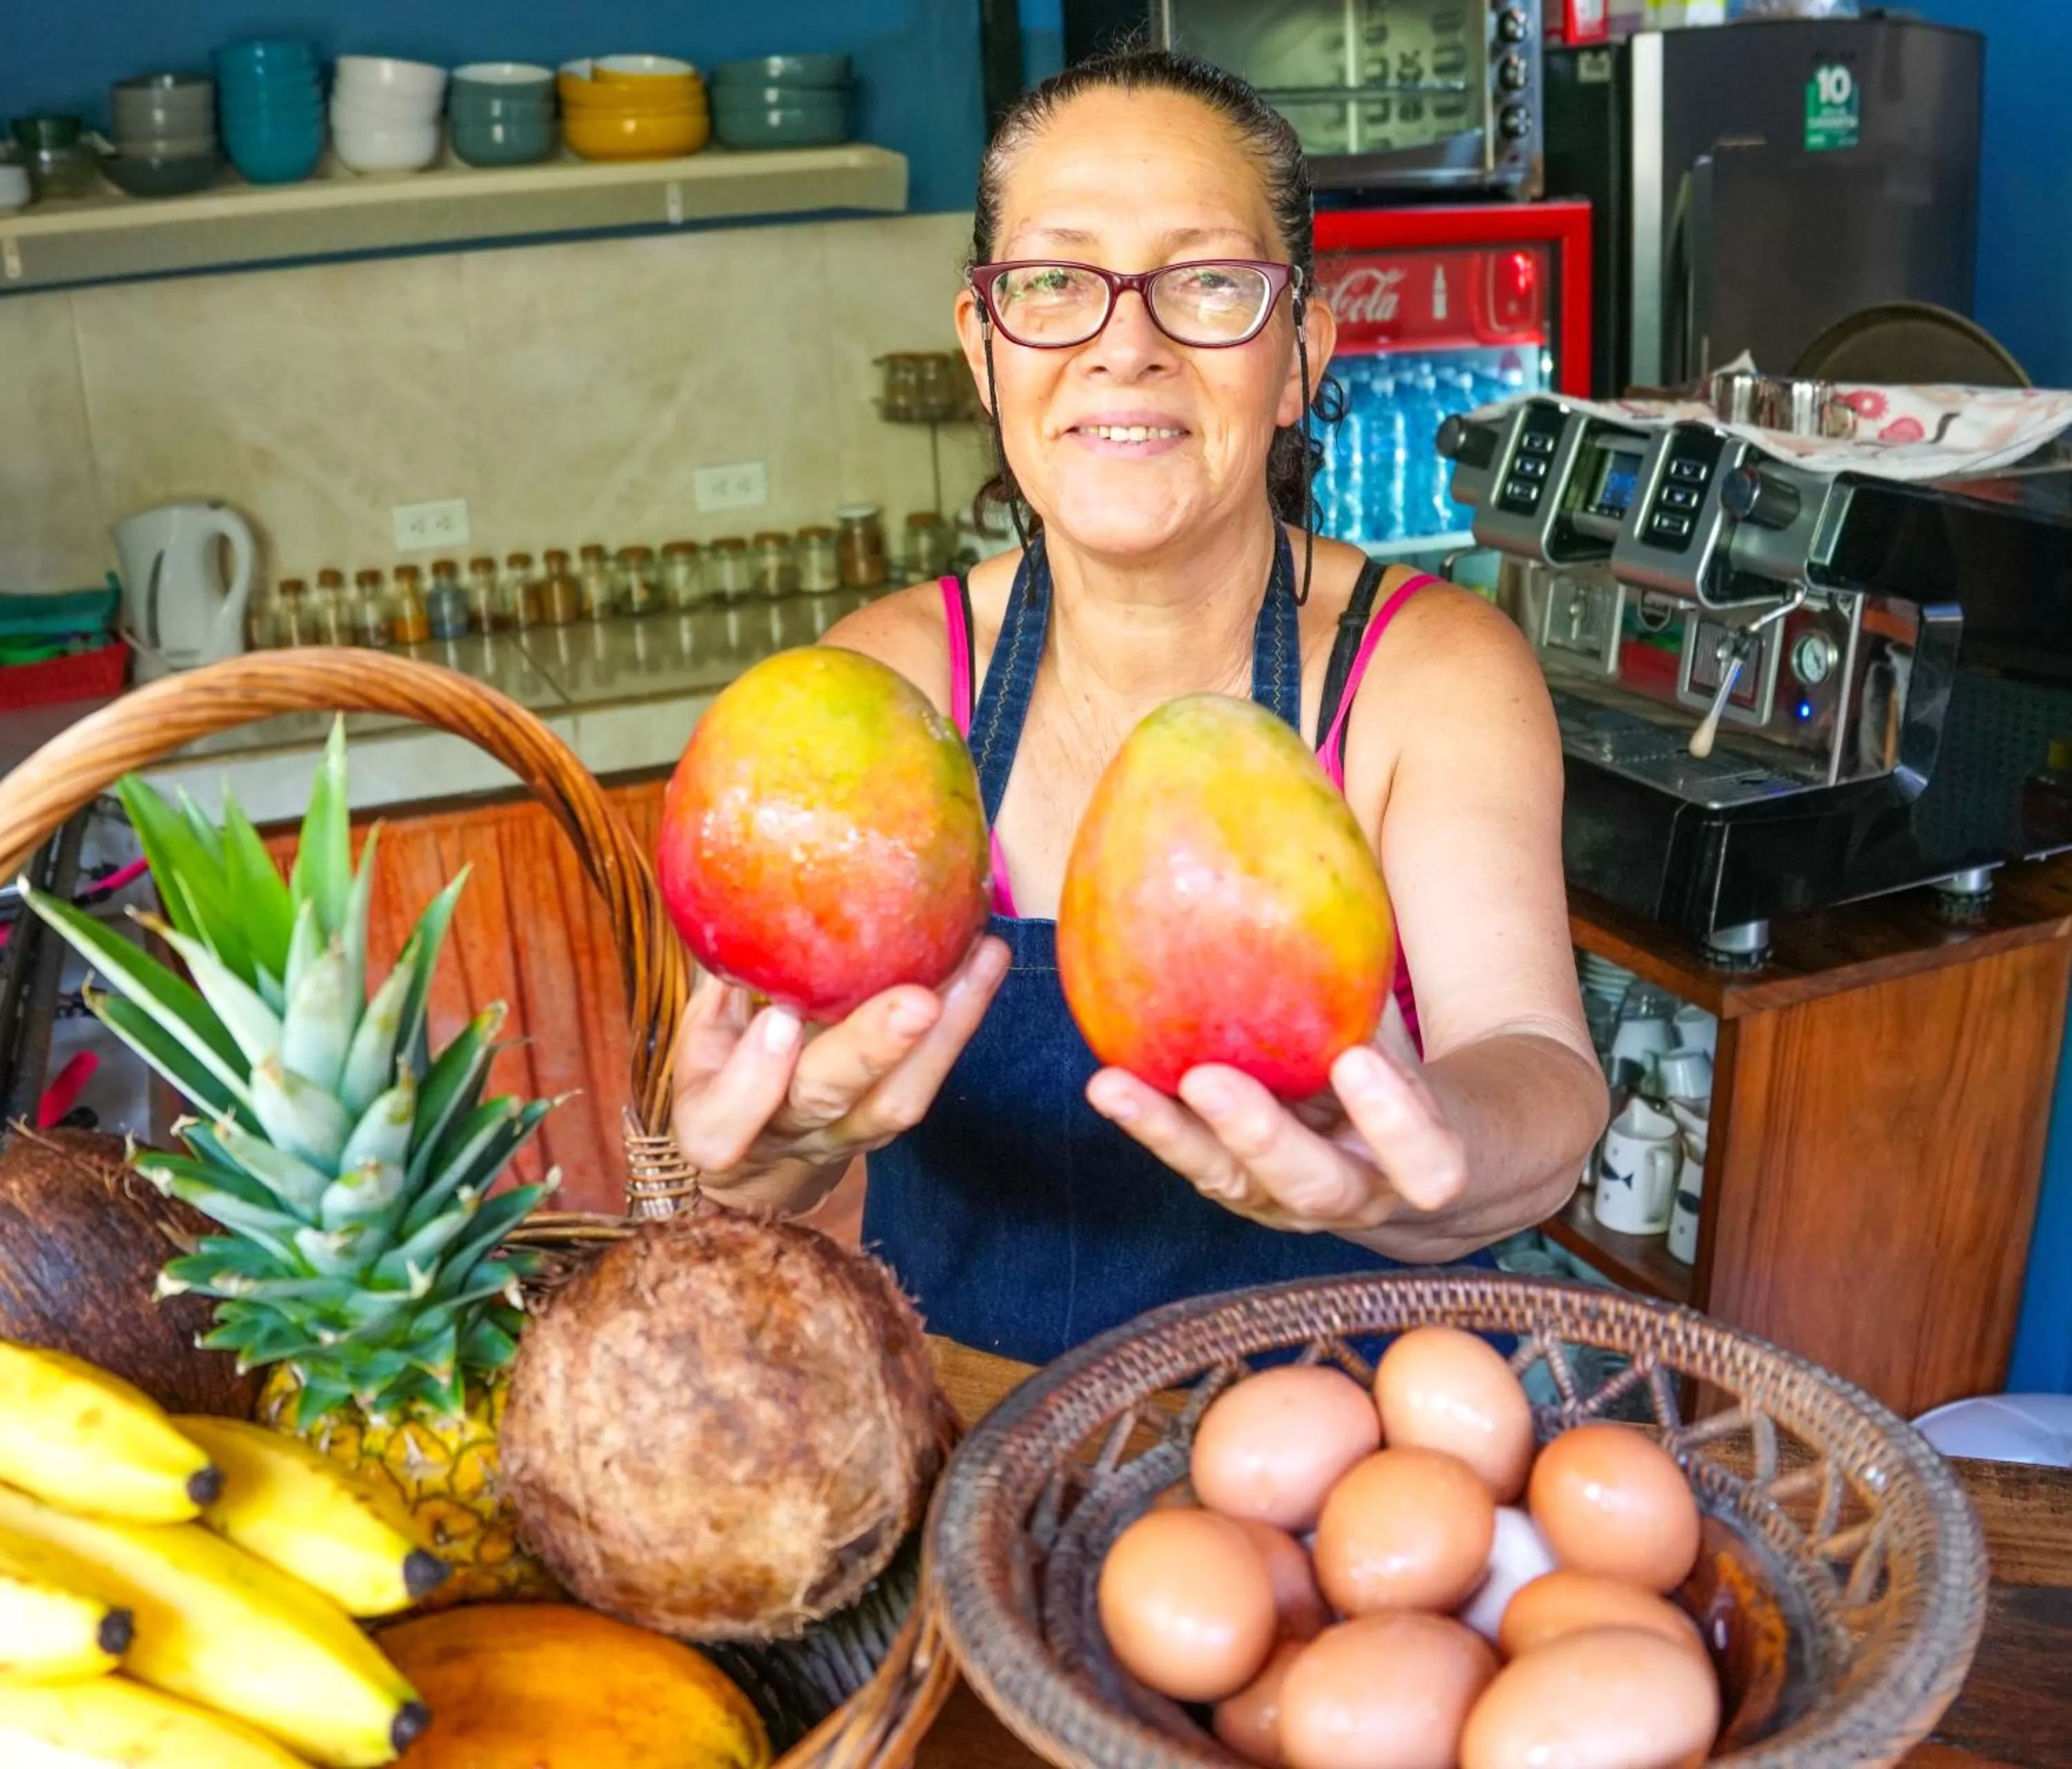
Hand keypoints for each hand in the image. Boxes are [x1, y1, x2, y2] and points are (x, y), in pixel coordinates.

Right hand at [669, 936, 1010, 1200]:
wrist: (761, 1153)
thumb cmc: (722, 1070)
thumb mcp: (701, 1037)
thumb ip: (721, 991)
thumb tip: (745, 912)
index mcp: (714, 1120)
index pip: (722, 1124)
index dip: (752, 1080)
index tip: (780, 1019)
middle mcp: (785, 1134)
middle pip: (827, 1101)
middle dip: (872, 1049)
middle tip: (919, 1000)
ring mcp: (845, 1134)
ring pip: (898, 1098)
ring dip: (946, 1030)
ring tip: (980, 960)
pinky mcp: (889, 1120)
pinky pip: (928, 1078)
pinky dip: (961, 1018)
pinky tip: (984, 961)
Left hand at [1083, 996, 1468, 1237]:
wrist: (1396, 1154)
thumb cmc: (1402, 1075)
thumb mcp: (1407, 1041)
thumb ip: (1373, 996)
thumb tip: (1328, 856)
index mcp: (1420, 1165)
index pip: (1427, 1162)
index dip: (1394, 1120)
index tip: (1357, 1060)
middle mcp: (1352, 1197)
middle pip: (1310, 1184)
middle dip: (1257, 1133)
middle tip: (1206, 1081)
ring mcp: (1286, 1202)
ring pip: (1230, 1182)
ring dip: (1170, 1134)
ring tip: (1113, 1088)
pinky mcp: (1238, 1187)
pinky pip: (1192, 1159)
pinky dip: (1150, 1122)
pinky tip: (1108, 1083)